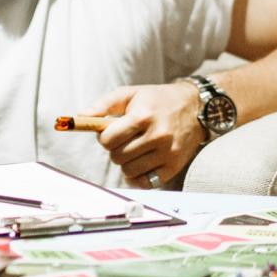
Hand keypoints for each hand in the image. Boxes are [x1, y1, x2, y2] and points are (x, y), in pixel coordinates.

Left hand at [86, 82, 207, 189]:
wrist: (196, 107)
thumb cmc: (157, 100)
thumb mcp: (131, 94)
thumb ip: (104, 105)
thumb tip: (80, 117)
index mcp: (143, 116)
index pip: (109, 139)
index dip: (104, 137)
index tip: (110, 132)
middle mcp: (157, 135)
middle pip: (118, 157)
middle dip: (115, 150)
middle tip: (124, 140)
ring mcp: (167, 153)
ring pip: (129, 171)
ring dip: (126, 163)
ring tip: (134, 150)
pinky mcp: (174, 166)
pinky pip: (145, 182)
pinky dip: (138, 177)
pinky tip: (141, 163)